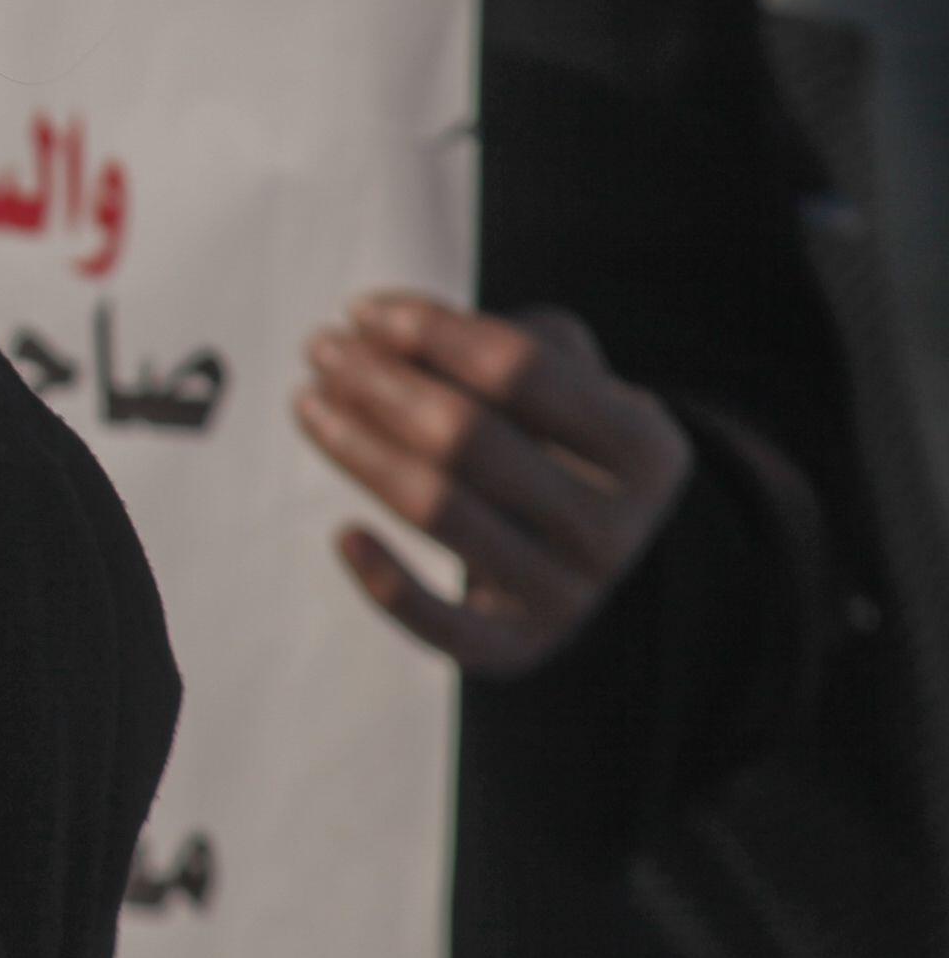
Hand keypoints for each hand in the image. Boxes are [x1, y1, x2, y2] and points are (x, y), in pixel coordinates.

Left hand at [295, 293, 691, 677]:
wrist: (583, 542)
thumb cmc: (553, 431)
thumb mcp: (560, 369)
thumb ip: (485, 335)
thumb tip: (382, 326)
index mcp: (648, 449)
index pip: (521, 368)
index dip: (430, 330)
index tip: (358, 308)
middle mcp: (617, 530)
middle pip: (466, 438)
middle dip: (378, 382)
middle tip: (318, 347)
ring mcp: (571, 597)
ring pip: (438, 512)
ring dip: (357, 450)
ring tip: (308, 401)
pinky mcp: (517, 650)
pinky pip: (442, 625)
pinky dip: (387, 584)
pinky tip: (343, 535)